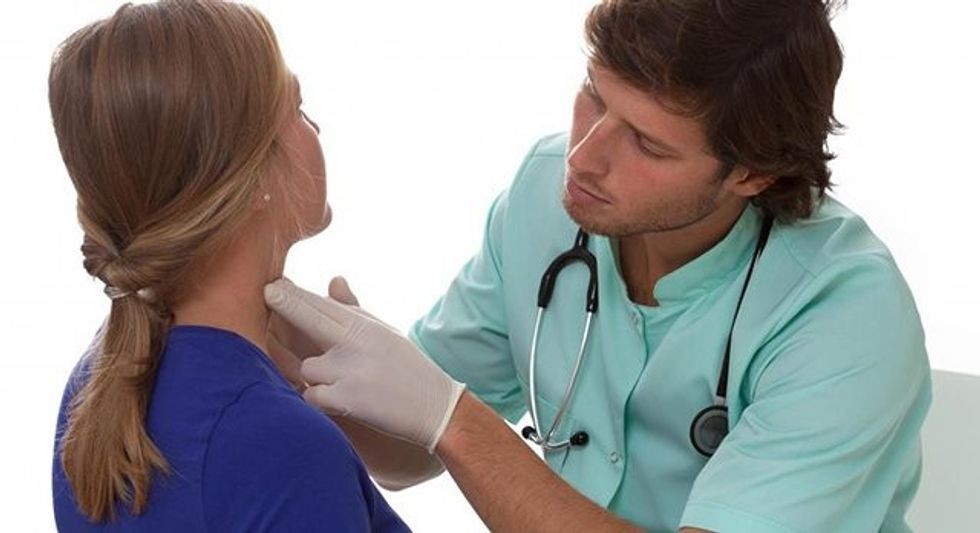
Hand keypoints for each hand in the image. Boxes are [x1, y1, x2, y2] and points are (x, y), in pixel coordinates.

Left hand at [264, 278, 465, 452]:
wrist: (437, 407)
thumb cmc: (407, 369)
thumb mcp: (384, 332)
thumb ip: (354, 310)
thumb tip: (334, 279)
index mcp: (366, 325)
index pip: (324, 304)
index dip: (295, 294)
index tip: (272, 285)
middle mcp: (358, 341)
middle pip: (310, 318)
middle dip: (285, 304)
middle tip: (266, 294)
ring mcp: (352, 369)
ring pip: (308, 368)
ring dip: (316, 378)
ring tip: (341, 385)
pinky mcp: (349, 398)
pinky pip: (313, 396)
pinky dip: (320, 402)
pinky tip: (341, 403)